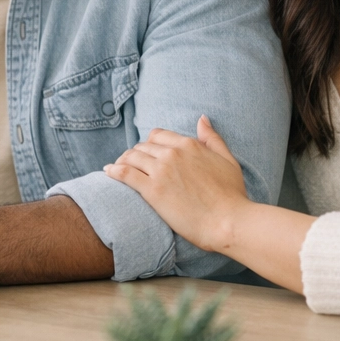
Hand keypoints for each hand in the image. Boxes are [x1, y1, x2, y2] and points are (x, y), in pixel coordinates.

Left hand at [104, 116, 248, 254]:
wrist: (229, 221)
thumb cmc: (232, 195)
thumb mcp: (227, 160)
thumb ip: (212, 138)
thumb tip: (201, 119)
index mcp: (189, 145)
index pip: (157, 135)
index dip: (149, 144)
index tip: (145, 154)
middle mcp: (172, 153)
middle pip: (142, 146)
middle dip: (134, 154)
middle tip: (129, 164)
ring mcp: (161, 171)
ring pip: (131, 157)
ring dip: (122, 161)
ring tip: (116, 168)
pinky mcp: (152, 190)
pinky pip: (125, 173)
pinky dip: (113, 171)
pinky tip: (107, 172)